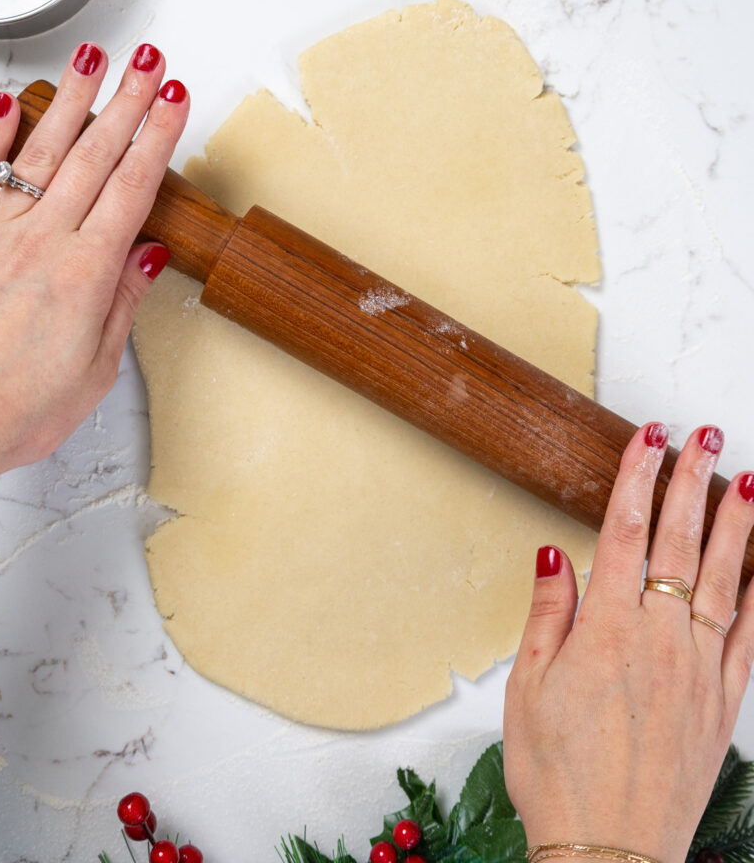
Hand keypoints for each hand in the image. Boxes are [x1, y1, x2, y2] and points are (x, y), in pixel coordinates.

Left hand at [0, 43, 188, 481]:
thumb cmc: (15, 408)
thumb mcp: (94, 370)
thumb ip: (121, 304)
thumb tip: (148, 255)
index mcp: (83, 274)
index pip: (132, 188)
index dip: (158, 139)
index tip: (176, 102)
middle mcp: (40, 243)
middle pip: (94, 158)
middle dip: (128, 104)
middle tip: (150, 64)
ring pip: (41, 153)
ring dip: (72, 102)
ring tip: (93, 59)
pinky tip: (8, 103)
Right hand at [504, 423, 753, 862]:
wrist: (609, 853)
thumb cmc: (559, 775)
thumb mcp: (527, 690)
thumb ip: (548, 615)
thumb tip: (555, 556)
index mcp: (607, 631)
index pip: (627, 533)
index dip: (637, 479)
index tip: (648, 440)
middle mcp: (662, 640)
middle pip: (680, 542)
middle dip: (691, 482)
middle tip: (703, 437)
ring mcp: (700, 669)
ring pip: (725, 578)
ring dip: (736, 524)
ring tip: (748, 480)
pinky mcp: (723, 701)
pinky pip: (751, 635)